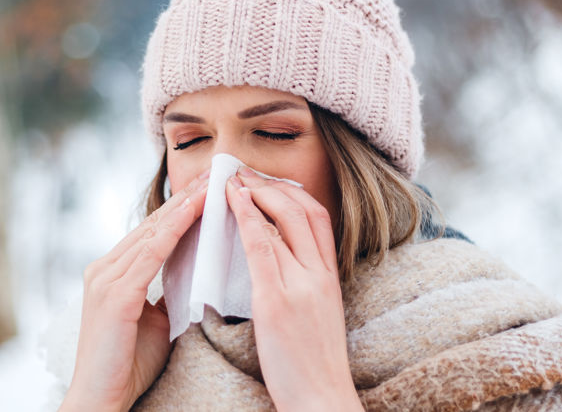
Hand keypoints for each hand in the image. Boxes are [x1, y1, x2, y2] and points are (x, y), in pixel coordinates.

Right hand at [61, 171, 209, 411]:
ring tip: (213, 182)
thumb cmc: (128, 365)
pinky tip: (195, 211)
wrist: (101, 400)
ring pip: (153, 232)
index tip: (210, 185)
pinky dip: (175, 230)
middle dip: (187, 197)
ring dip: (186, 205)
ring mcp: (105, 279)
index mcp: (111, 272)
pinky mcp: (115, 295)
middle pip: (153, 223)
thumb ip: (164, 292)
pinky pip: (151, 254)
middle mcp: (103, 268)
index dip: (182, 207)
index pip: (153, 231)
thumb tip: (192, 274)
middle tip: (216, 170)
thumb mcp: (152, 319)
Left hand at [225, 168, 363, 411]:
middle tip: (243, 173)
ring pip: (282, 220)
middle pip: (303, 210)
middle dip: (271, 185)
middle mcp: (320, 275)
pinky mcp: (278, 301)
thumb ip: (303, 286)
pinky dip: (247, 218)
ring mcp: (301, 286)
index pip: (318, 218)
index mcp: (330, 279)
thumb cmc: (312, 366)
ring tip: (231, 180)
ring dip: (255, 192)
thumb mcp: (317, 316)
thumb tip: (277, 264)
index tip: (266, 182)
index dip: (291, 193)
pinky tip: (232, 203)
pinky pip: (262, 248)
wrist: (322, 400)